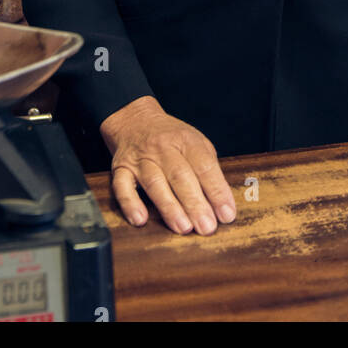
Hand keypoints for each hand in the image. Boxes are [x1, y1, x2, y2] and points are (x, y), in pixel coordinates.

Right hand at [100, 94, 236, 235]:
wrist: (135, 120)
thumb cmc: (171, 138)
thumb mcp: (195, 142)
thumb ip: (208, 169)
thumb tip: (222, 202)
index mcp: (186, 140)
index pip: (204, 166)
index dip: (217, 190)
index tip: (226, 214)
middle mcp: (163, 147)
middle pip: (180, 176)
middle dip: (195, 203)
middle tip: (207, 227)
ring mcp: (141, 158)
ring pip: (155, 183)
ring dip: (170, 207)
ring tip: (184, 227)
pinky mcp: (121, 169)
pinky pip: (123, 187)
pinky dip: (130, 204)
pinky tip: (140, 219)